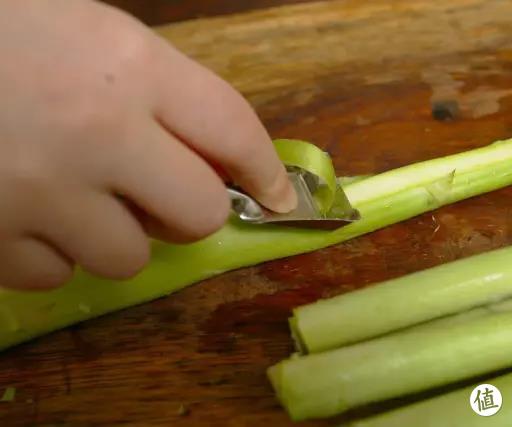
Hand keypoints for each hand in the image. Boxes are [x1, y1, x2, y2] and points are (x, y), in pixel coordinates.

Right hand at [0, 0, 295, 290]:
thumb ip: (160, 93)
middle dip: (189, 209)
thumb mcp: (89, 34)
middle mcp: (97, 133)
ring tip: (73, 193)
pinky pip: (56, 275)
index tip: (278, 196)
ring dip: (116, 233)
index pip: (232, 129)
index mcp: (128, 64)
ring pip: (130, 257)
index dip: (265, 169)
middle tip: (158, 190)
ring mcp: (41, 192)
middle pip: (199, 213)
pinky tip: (23, 210)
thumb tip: (219, 155)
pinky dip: (51, 252)